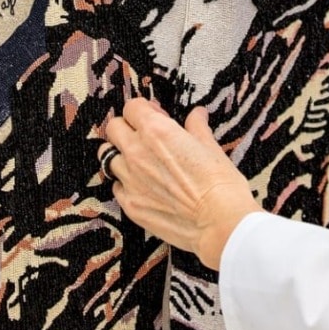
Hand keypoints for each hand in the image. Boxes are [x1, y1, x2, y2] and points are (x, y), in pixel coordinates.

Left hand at [103, 99, 259, 270]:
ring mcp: (130, 180)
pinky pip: (117, 187)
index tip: (156, 116)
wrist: (219, 222)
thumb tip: (197, 114)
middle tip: (144, 137)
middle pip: (113, 128)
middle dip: (126, 128)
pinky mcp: (130, 205)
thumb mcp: (210, 147)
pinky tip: (142, 187)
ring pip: (109, 158)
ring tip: (140, 163)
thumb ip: (197, 127)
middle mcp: (137, 152)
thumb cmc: (220, 183)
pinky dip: (125, 184)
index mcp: (156, 131)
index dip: (144, 110)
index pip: (132, 107)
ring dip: (121, 156)